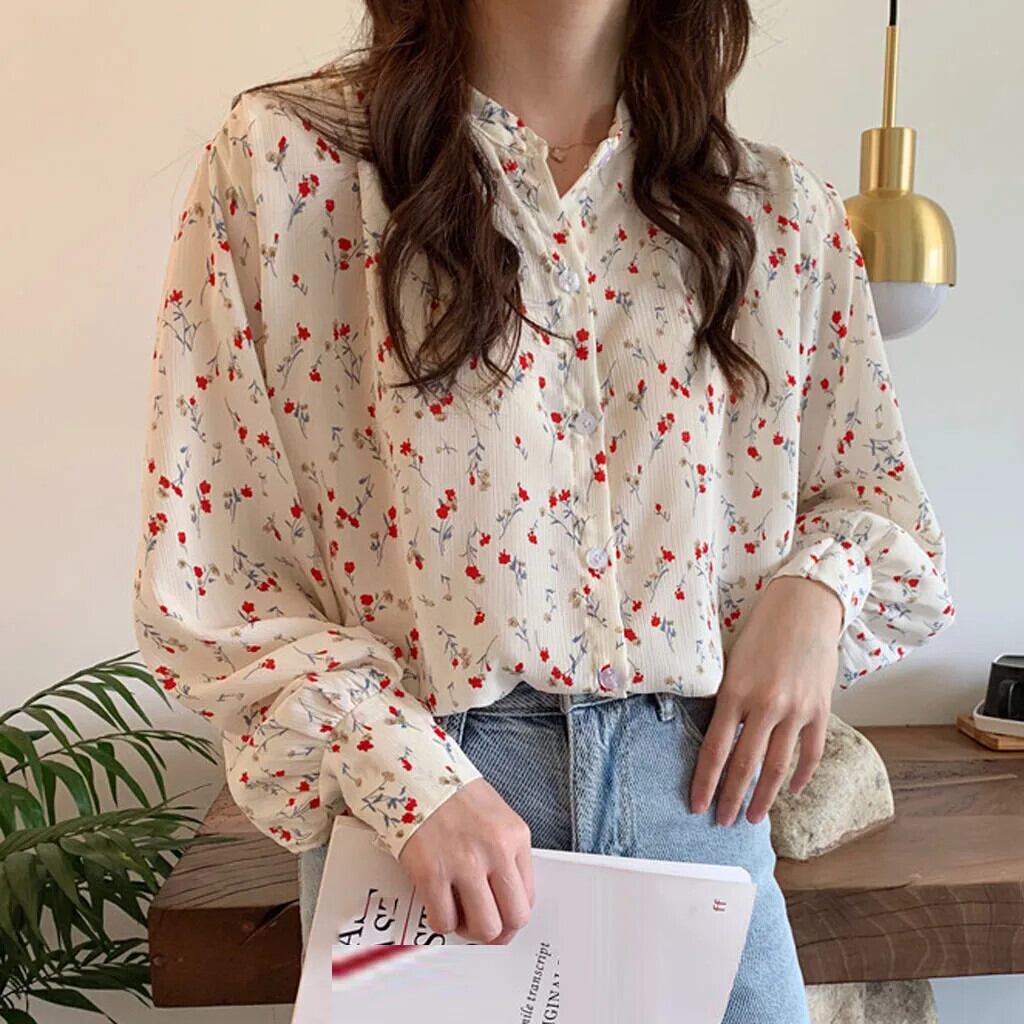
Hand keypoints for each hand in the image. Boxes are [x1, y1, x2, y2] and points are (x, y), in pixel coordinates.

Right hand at [398, 776, 534, 944]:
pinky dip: (441, 921)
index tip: (500, 915)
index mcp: (514, 836)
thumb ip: (504, 853)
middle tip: (481, 924)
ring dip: (470, 930)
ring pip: (484, 928)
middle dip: (498, 930)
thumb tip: (503, 896)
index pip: (528, 896)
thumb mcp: (495, 816)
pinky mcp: (432, 872)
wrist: (414, 773)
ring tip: (459, 914)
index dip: (512, 914)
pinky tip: (437, 903)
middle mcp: (495, 851)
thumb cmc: (452, 793)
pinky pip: (444, 920)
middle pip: (513, 918)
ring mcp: (464, 863)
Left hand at [690, 575, 843, 825]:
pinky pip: (810, 753)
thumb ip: (727, 701)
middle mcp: (766, 705)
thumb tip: (718, 739)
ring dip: (764, 797)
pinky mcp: (821, 710)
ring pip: (777, 766)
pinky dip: (799, 776)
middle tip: (722, 822)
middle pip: (745, 766)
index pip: (715, 750)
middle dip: (732, 799)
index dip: (705, 783)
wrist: (804, 607)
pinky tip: (788, 791)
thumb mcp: (732, 664)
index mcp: (735, 692)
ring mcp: (796, 710)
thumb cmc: (760, 632)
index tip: (696, 806)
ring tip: (753, 817)